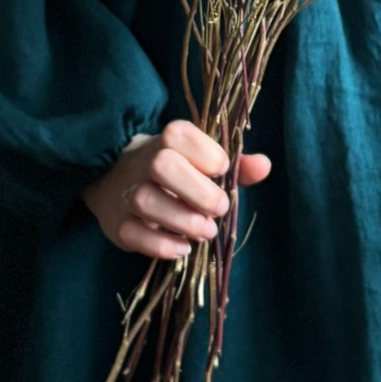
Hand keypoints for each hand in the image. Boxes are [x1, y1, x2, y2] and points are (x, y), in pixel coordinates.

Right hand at [81, 118, 272, 259]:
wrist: (116, 184)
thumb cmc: (174, 172)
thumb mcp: (202, 162)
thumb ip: (235, 164)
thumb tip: (264, 165)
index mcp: (165, 141)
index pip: (179, 135)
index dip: (207, 153)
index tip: (222, 170)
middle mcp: (140, 162)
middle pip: (162, 165)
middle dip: (199, 192)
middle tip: (219, 209)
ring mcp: (125, 194)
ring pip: (146, 202)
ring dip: (184, 221)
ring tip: (206, 231)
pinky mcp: (117, 225)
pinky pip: (134, 235)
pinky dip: (163, 246)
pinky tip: (183, 247)